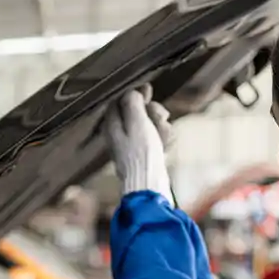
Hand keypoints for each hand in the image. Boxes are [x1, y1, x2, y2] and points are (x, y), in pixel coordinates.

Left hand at [105, 85, 173, 199]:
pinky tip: (167, 142)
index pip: (118, 101)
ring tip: (165, 132)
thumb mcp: (137, 122)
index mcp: (111, 126)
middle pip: (135, 112)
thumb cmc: (141, 155)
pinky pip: (153, 139)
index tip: (149, 91)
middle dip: (151, 110)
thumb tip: (131, 92)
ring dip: (159, 124)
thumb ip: (133, 103)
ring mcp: (131, 147)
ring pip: (147, 125)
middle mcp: (118, 135)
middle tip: (161, 115)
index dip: (134, 94)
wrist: (149, 186)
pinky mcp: (143, 156)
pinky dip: (161, 138)